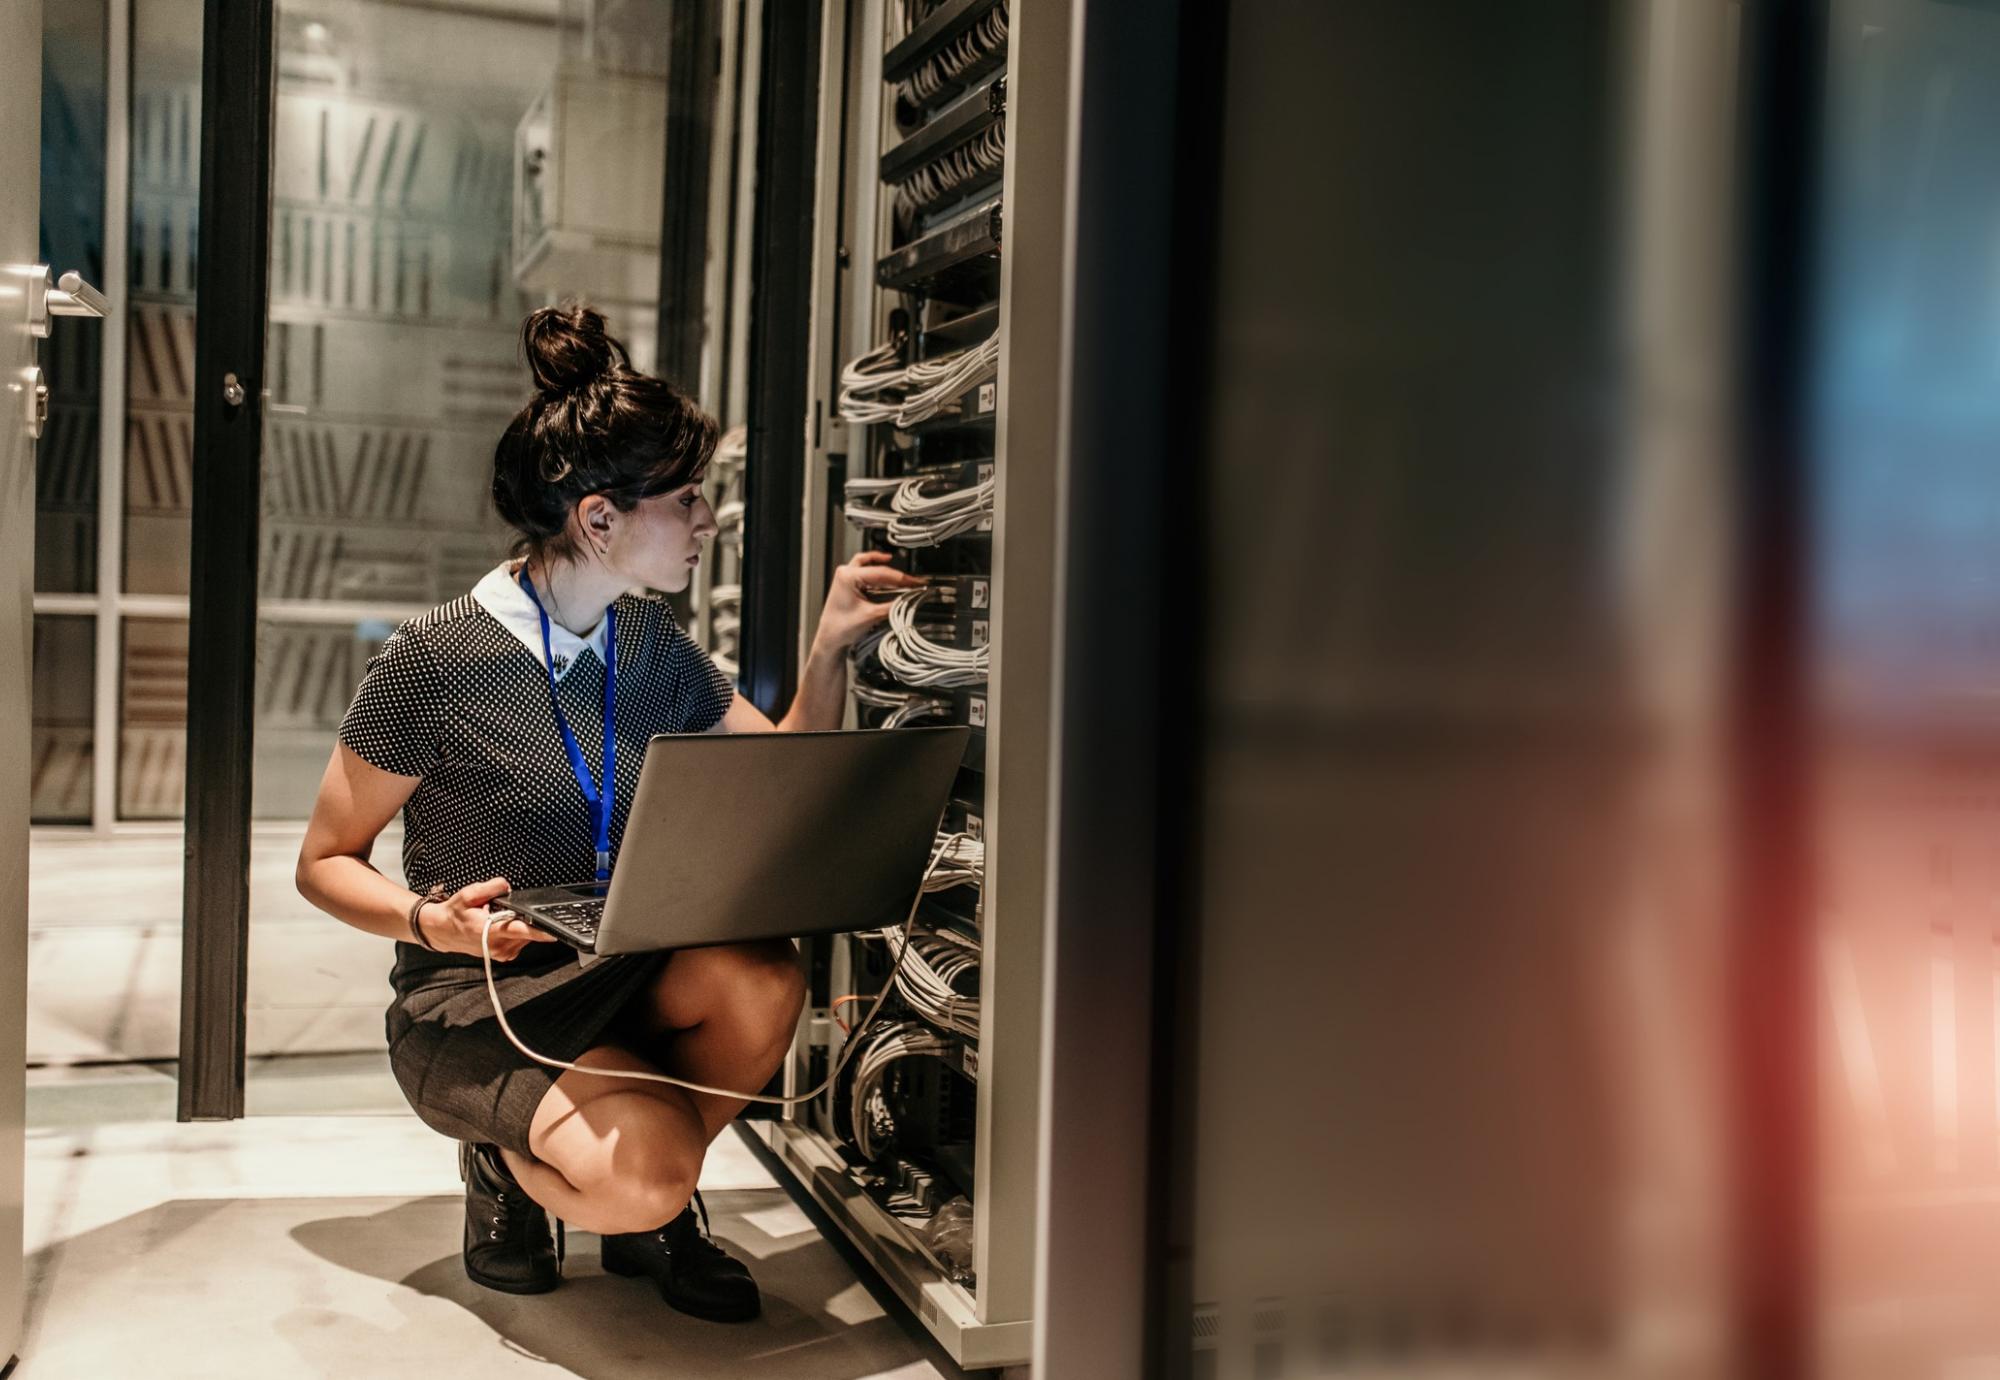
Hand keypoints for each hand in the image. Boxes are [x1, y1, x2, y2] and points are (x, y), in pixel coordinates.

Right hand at [417, 876, 557, 959]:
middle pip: (526, 931)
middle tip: (500, 911)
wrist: (442, 931)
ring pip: (524, 936)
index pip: (520, 931)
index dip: (540, 931)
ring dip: (517, 925)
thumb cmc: (455, 913)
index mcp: (490, 930)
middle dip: (521, 917)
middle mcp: (497, 945)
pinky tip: (500, 926)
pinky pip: (519, 941)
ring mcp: (501, 952)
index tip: (554, 931)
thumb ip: (491, 887)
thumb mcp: (469, 894)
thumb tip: (507, 886)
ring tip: (496, 919)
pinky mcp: (504, 955)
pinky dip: (514, 932)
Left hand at [814, 551, 926, 652]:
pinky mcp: (848, 582)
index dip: (901, 578)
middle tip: (912, 581)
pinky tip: (885, 569)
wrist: (830, 638)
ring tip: (901, 574)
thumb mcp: (871, 615)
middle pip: (877, 567)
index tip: (915, 583)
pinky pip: (864, 569)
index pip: (881, 573)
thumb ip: (892, 605)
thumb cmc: (841, 628)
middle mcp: (845, 573)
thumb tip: (908, 599)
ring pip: (869, 563)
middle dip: (896, 574)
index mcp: (848, 576)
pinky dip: (876, 569)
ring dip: (886, 568)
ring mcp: (845, 576)